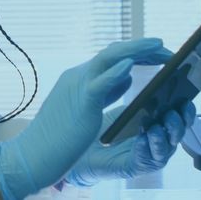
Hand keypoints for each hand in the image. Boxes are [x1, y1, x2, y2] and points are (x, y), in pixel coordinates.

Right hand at [0, 38, 170, 199]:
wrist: (33, 154)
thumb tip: (128, 76)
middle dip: (142, 48)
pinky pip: (99, 84)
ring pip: (107, 59)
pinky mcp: (80, 104)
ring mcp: (78, 87)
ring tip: (159, 46)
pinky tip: (130, 66)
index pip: (111, 57)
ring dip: (135, 50)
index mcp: (81, 78)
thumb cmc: (59, 136)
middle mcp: (78, 76)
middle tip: (167, 49)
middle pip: (113, 53)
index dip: (136, 52)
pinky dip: (115, 73)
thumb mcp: (87, 107)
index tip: (158, 52)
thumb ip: (106, 90)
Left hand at [64, 101, 196, 186]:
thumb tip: (134, 61)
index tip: (184, 93)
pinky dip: (147, 149)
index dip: (185, 104)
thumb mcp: (119, 103)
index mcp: (160, 120)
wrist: (85, 150)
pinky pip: (148, 159)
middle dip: (180, 120)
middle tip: (172, 110)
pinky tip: (142, 140)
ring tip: (157, 126)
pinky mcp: (137, 165)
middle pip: (180, 130)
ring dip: (165, 135)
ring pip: (168, 146)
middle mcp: (160, 137)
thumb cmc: (107, 127)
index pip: (179, 112)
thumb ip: (130, 89)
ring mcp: (151, 152)